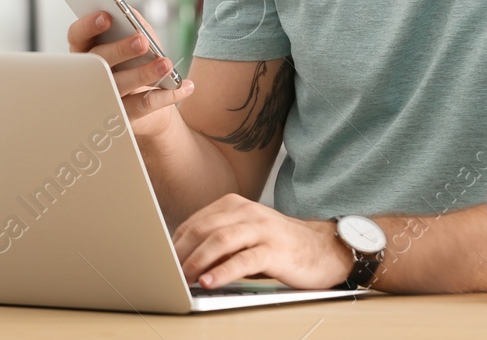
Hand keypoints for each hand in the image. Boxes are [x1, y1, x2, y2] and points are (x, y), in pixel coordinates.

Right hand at [67, 10, 193, 141]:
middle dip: (120, 49)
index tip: (106, 16)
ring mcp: (104, 98)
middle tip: (143, 41)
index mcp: (88, 50)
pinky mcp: (123, 117)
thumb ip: (130, 22)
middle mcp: (90, 74)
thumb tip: (129, 12)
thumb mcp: (134, 37)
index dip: (88, 25)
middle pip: (98, 61)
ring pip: (119, 85)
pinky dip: (167, 96)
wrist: (150, 100)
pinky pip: (144, 106)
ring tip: (166, 64)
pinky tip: (185, 86)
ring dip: (144, 74)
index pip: (77, 36)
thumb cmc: (137, 61)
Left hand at [173, 194, 352, 290]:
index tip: (163, 261)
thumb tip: (184, 259)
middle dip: (181, 251)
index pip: (195, 222)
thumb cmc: (279, 244)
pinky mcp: (275, 249)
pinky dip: (222, 271)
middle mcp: (246, 212)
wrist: (323, 248)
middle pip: (203, 228)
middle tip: (168, 271)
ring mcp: (261, 228)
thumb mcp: (245, 235)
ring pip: (220, 241)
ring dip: (197, 260)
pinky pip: (243, 260)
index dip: (176, 242)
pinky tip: (209, 281)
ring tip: (184, 277)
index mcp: (234, 204)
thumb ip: (219, 240)